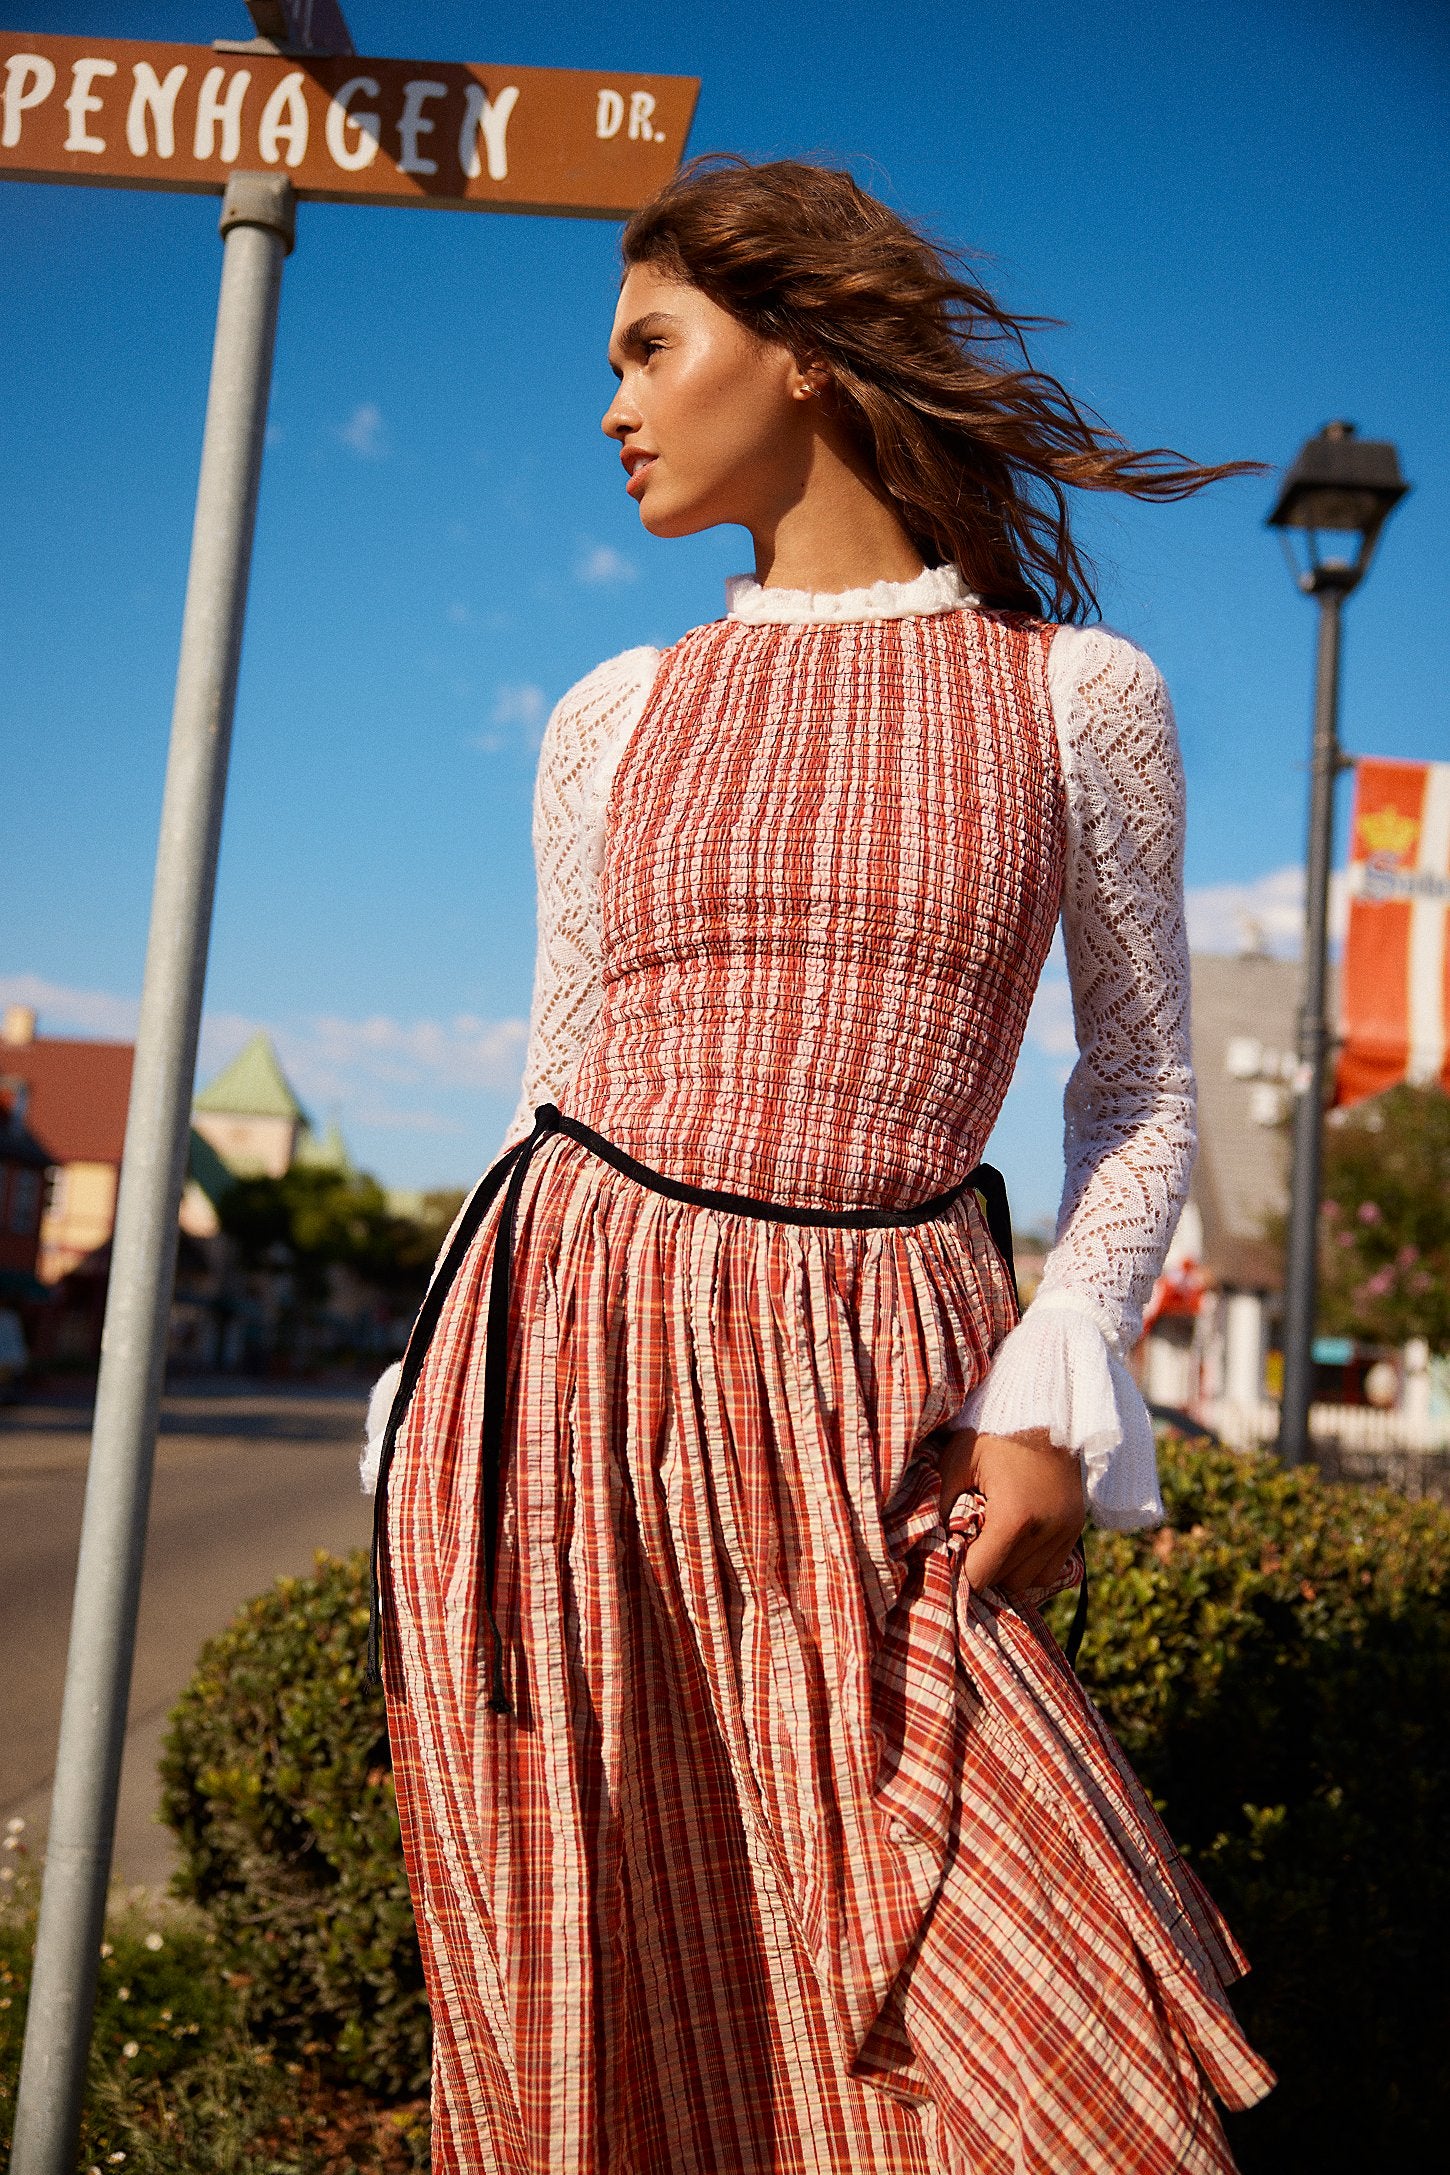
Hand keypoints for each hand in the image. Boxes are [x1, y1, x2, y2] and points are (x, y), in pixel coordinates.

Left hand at [937, 1426, 1085, 1598]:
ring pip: (1029, 1581)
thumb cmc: (996, 1432)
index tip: (950, 1555)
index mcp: (1015, 1517)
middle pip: (1005, 1582)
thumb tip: (932, 1541)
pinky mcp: (1076, 1528)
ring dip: (1008, 1569)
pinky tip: (1015, 1541)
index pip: (981, 1575)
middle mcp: (1046, 1532)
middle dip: (984, 1567)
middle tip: (969, 1543)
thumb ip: (941, 1502)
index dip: (960, 1572)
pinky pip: (1049, 1571)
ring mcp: (1066, 1532)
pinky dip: (1030, 1564)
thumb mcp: (958, 1458)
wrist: (1048, 1408)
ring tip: (992, 1540)